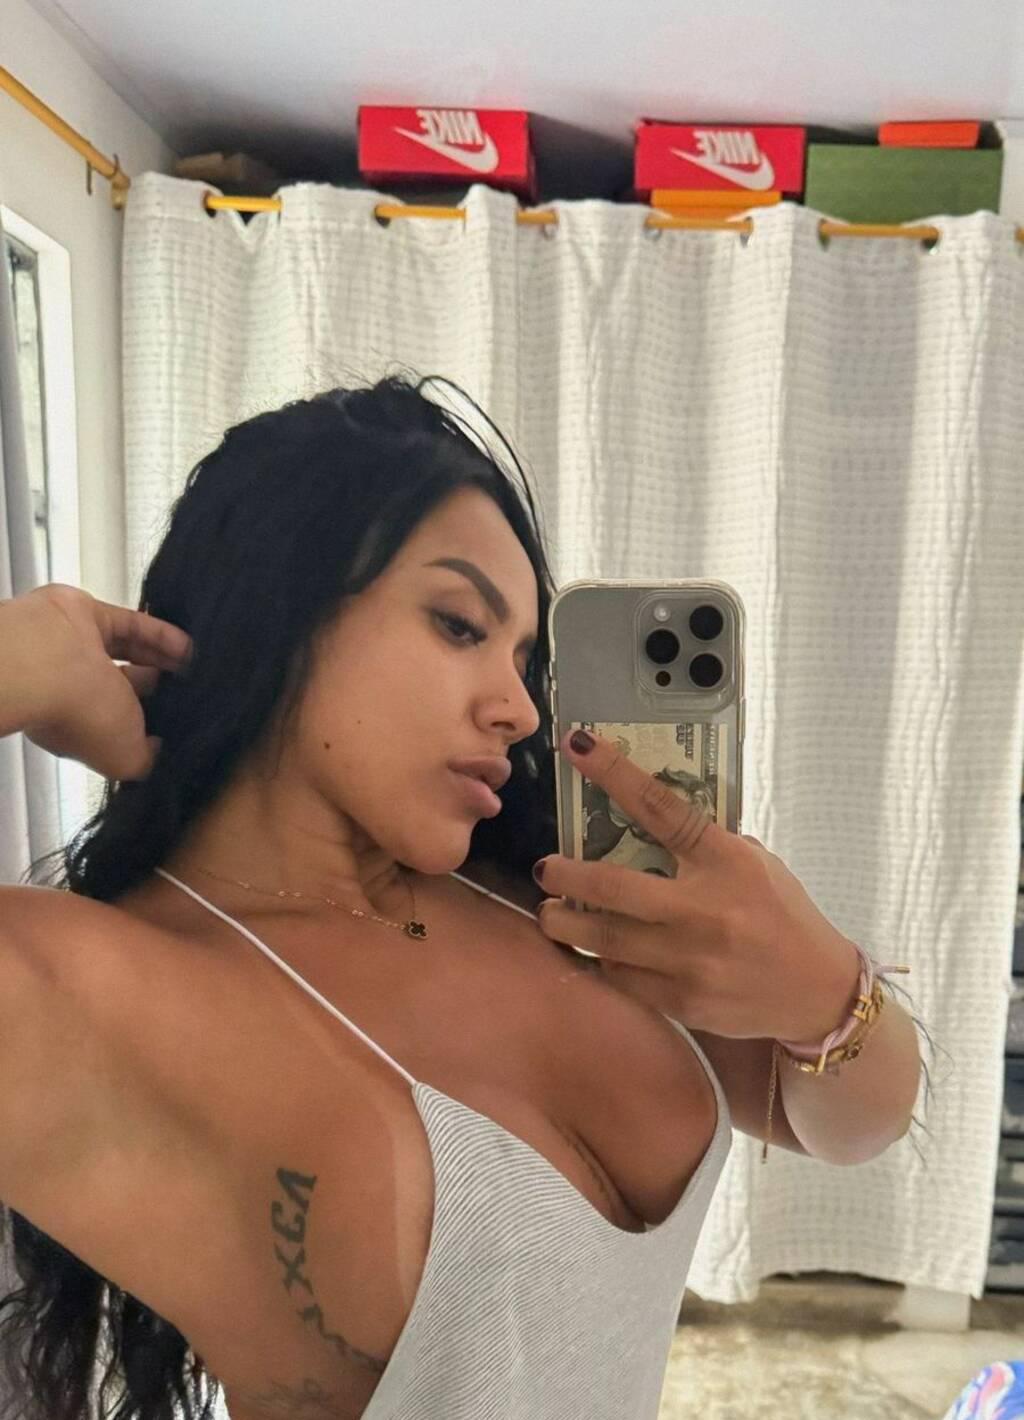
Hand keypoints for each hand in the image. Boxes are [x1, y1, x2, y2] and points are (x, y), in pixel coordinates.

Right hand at [6, 583, 192, 780]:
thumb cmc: (84, 716)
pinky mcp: (88, 615)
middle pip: (127, 687)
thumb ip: (146, 760)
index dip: (147, 724)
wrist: (45, 662)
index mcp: (79, 726)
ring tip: (200, 667)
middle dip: (159, 688)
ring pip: (130, 652)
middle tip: (195, 689)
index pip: (118, 726)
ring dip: (164, 659)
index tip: (181, 722)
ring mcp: (81, 650)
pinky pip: (132, 625)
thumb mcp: (124, 759)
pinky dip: (162, 635)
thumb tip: (161, 750)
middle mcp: (78, 688)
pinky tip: (190, 646)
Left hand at [534, 727, 861, 1043]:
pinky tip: (593, 952)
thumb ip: (703, 846)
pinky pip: (622, 979)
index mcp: (726, 861)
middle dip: (566, 876)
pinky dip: (601, 962)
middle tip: (545, 869)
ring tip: (550, 914)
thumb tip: (643, 823)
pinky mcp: (684, 1001)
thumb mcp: (754, 864)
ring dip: (567, 925)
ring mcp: (692, 960)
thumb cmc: (783, 916)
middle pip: (613, 887)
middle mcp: (705, 909)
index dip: (615, 773)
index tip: (579, 745)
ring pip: (605, 941)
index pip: (662, 808)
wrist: (818, 992)